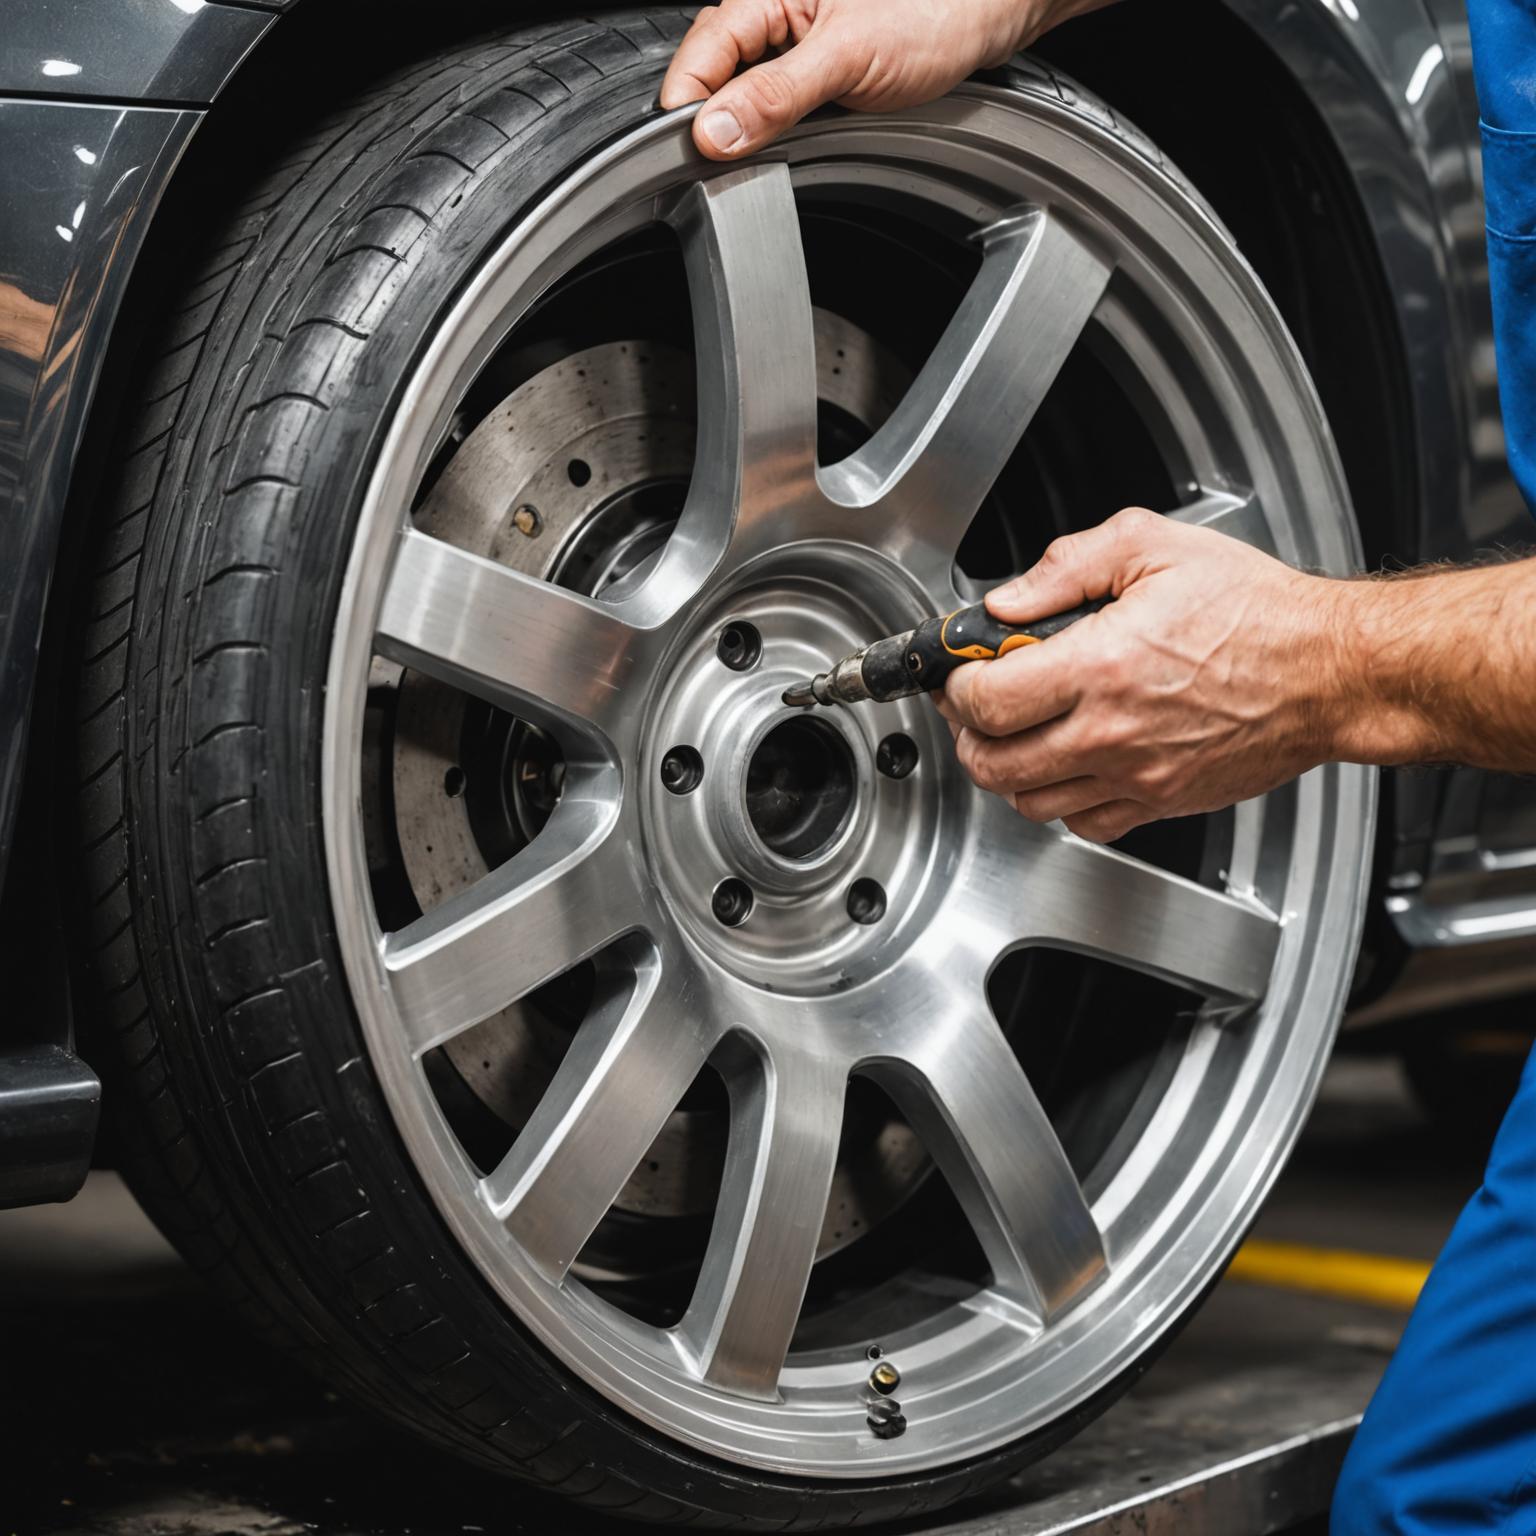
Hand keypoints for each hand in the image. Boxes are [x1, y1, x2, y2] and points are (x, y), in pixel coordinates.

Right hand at [660, 0, 1101, 161]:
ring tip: (758, 158)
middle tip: (724, 169)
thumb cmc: (935, 11)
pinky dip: (778, 135)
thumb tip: (715, 132)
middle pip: (714, 79)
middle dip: (715, 125)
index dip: (687, 107)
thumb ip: (775, 95)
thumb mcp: (847, 58)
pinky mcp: (819, 75)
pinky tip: (792, 147)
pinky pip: (778, 110)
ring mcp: (796, 47)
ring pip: (745, 100)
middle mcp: (776, 17)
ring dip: (748, 134)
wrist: (991, 14)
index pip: (699, 55)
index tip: (691, 155)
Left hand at [938, 509, 1353, 842]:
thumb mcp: (1154, 546)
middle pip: (992, 764)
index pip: (984, 700)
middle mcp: (1111, 733)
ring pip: (1029, 803)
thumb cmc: (1257, 611)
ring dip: (1007, 771)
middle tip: (975, 707)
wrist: (1331, 671)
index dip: (956, 686)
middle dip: (967, 734)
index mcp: (1100, 666)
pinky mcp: (1162, 802)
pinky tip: (1069, 762)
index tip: (960, 672)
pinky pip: (1084, 824)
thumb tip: (1005, 603)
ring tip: (1017, 733)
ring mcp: (1136, 776)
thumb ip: (1065, 567)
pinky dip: (1061, 801)